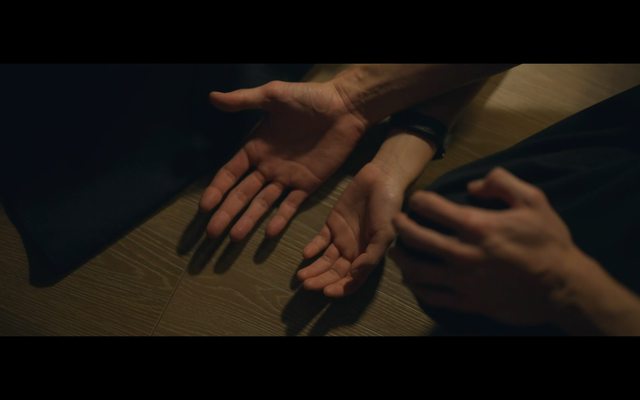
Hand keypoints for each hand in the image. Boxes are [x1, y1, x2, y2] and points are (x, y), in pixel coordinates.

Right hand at [200, 80, 367, 240]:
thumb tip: (212, 97)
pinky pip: (292, 205)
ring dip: (248, 220)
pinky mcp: (308, 184)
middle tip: (211, 234)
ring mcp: (288, 177)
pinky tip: (268, 233)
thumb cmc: (309, 98)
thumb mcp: (273, 95)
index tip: (204, 207)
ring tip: (233, 238)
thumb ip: (244, 100)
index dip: (216, 190)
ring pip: (263, 204)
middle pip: (242, 194)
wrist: (345, 107)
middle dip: (226, 213)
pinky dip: (280, 218)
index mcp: (256, 148)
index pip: (230, 174)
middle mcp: (268, 166)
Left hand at [297, 162, 403, 296]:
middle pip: (335, 273)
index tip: (327, 292)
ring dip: (313, 269)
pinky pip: (320, 240)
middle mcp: (354, 251)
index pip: (353, 281)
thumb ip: (371, 256)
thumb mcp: (385, 233)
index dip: (341, 289)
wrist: (381, 179)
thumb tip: (355, 275)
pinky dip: (313, 248)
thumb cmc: (388, 208)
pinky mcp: (332, 223)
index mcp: (368, 257)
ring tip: (300, 276)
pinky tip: (306, 254)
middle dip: (321, 281)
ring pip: (325, 260)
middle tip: (307, 285)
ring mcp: (342, 238)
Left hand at [391, 167, 588, 325]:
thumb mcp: (534, 199)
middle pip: (416, 238)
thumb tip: (472, 185)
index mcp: (477, 226)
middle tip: (397, 221)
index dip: (419, 199)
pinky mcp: (468, 302)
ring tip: (397, 252)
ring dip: (402, 259)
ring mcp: (463, 281)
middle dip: (401, 226)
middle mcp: (464, 253)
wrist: (564, 287)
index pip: (432, 207)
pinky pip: (432, 296)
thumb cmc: (549, 242)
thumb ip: (501, 182)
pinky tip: (413, 279)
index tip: (417, 199)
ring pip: (417, 271)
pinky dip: (417, 287)